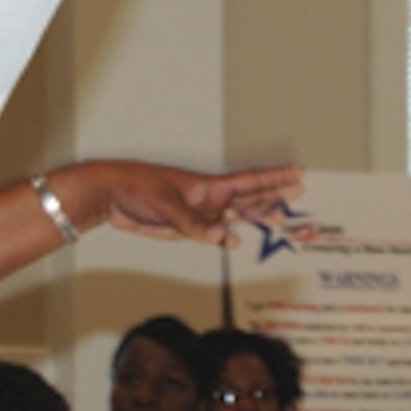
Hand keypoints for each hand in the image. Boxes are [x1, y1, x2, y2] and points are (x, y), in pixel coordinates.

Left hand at [54, 161, 301, 245]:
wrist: (110, 195)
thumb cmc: (137, 187)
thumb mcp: (167, 205)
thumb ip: (195, 224)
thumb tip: (223, 238)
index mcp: (208, 186)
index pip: (250, 181)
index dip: (275, 177)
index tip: (298, 171)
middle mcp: (209, 198)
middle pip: (249, 196)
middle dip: (274, 194)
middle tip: (299, 190)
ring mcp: (199, 212)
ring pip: (234, 214)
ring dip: (255, 214)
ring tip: (277, 215)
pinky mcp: (186, 227)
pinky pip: (212, 232)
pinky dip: (226, 236)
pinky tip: (236, 239)